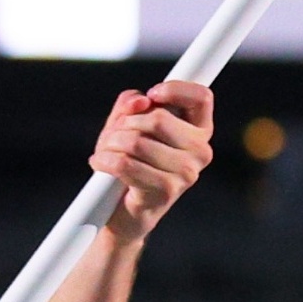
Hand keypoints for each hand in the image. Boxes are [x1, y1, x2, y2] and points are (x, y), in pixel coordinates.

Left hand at [90, 82, 213, 244]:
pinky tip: (101, 162)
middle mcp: (200, 151)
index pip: (201, 97)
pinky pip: (125, 164)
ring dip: (111, 144)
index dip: (174, 89)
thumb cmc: (131, 164)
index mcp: (199, 131)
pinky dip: (105, 160)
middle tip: (115, 135)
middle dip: (125, 123)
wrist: (126, 212)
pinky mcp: (166, 190)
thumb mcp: (128, 126)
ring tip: (106, 151)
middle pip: (158, 119)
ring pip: (137, 142)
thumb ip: (132, 106)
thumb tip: (139, 100)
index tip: (152, 95)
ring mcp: (187, 173)